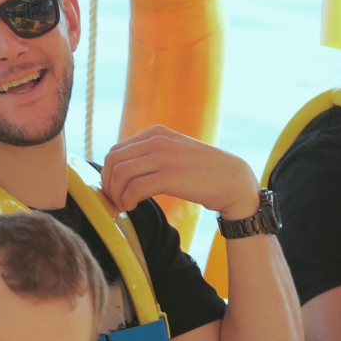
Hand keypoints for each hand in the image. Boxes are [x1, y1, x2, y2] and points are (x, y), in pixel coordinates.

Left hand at [99, 125, 260, 218]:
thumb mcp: (176, 152)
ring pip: (120, 174)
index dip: (108, 173)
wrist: (233, 180)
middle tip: (115, 200)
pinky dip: (128, 200)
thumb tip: (125, 169)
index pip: (116, 150)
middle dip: (108, 183)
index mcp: (156, 133)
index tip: (114, 190)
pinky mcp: (170, 176)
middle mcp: (158, 140)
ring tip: (124, 205)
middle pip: (113, 160)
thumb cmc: (203, 172)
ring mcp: (164, 157)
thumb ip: (154, 154)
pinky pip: (135, 188)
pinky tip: (133, 207)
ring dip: (116, 194)